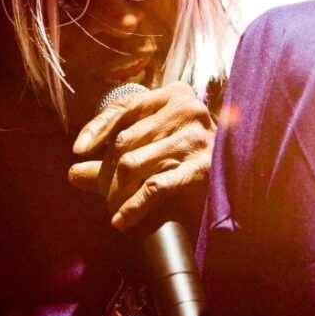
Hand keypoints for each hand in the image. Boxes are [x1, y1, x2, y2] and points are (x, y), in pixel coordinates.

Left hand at [68, 81, 214, 230]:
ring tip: (113, 207)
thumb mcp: (158, 141)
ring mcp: (194, 138)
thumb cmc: (192, 153)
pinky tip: (121, 220)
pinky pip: (154, 187)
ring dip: (116, 192)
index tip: (78, 150)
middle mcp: (185, 110)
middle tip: (104, 193)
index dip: (98, 128)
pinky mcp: (200, 168)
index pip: (125, 106)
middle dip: (107, 172)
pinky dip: (133, 206)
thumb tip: (73, 173)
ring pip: (133, 164)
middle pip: (125, 140)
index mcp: (174, 95)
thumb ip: (117, 153)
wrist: (241, 173)